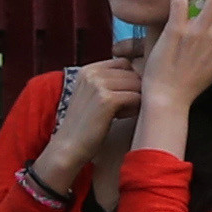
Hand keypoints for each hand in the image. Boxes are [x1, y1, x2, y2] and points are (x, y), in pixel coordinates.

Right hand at [30, 55, 137, 193]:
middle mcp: (92, 73)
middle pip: (133, 73)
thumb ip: (109, 82)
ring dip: (137, 99)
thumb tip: (142, 75)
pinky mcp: (106, 99)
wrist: (68, 147)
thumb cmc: (85, 125)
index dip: (129, 79)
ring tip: (124, 113)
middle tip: (124, 109)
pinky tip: (123, 118)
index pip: (124, 63)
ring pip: (137, 84)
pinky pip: (136, 97)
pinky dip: (136, 108)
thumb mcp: (92, 96)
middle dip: (134, 90)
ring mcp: (98, 84)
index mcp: (87, 69)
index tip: (121, 96)